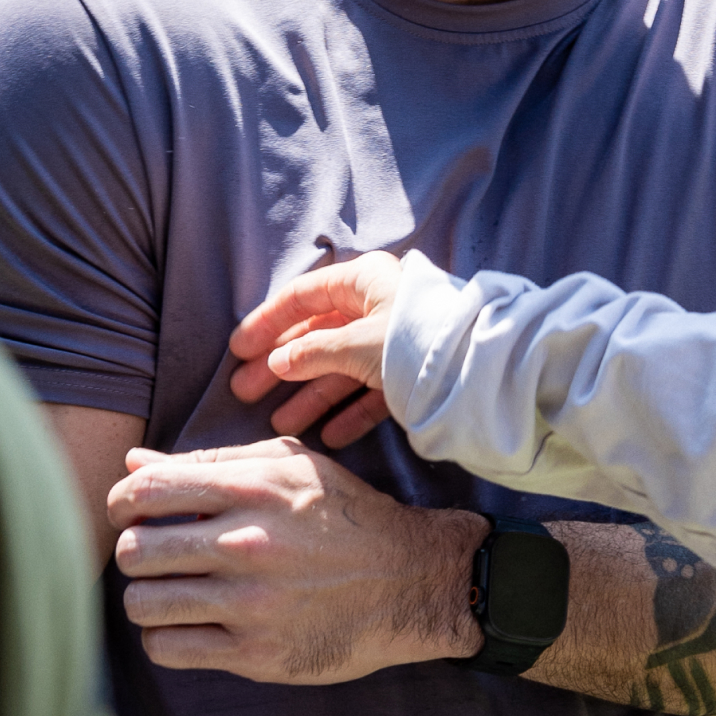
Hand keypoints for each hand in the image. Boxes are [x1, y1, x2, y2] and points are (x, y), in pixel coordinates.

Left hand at [108, 437, 484, 682]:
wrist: (413, 581)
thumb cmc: (346, 517)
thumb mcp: (290, 467)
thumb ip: (210, 462)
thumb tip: (132, 465)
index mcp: (253, 490)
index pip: (144, 493)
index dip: (122, 504)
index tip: (135, 514)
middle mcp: (248, 545)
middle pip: (134, 552)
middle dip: (135, 552)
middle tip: (158, 557)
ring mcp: (251, 604)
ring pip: (143, 605)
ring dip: (148, 597)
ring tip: (174, 592)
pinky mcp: (257, 654)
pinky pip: (168, 650)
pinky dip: (166, 637)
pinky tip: (189, 624)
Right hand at [229, 253, 407, 442]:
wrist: (478, 368)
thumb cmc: (413, 339)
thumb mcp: (356, 343)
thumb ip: (313, 352)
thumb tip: (279, 363)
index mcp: (364, 280)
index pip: (303, 297)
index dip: (268, 324)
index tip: (237, 351)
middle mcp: (377, 306)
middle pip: (318, 335)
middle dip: (281, 367)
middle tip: (244, 392)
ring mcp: (393, 341)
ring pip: (341, 367)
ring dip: (310, 395)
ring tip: (279, 424)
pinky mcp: (411, 374)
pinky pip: (371, 392)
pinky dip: (349, 411)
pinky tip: (326, 435)